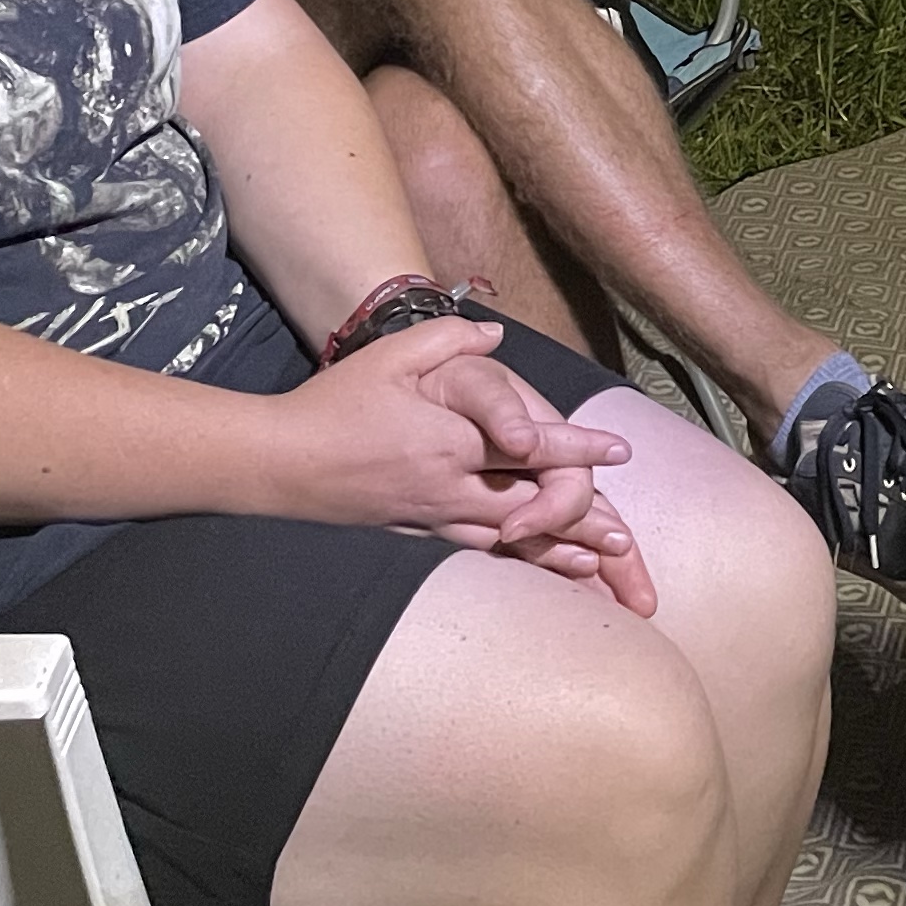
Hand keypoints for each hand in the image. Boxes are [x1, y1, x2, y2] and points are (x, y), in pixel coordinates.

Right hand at [276, 321, 652, 609]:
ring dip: (559, 550)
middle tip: (627, 537)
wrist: (277, 464)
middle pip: (533, 506)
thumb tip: (494, 336)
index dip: (578, 447)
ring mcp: (433, 517)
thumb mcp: (390, 355)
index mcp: (452, 440)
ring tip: (601, 564)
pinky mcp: (416, 535)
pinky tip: (539, 569)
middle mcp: (450, 486)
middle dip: (585, 520)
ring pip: (511, 540)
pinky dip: (518, 562)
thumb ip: (449, 340)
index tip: (618, 450)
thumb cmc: (334, 405)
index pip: (530, 446)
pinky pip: (479, 553)